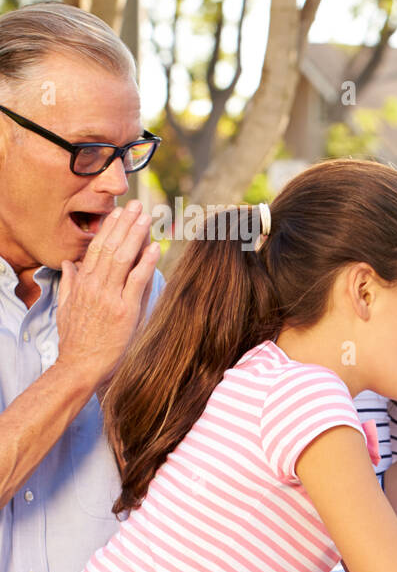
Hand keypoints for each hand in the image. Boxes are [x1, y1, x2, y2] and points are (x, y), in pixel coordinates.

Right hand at [55, 200, 158, 388]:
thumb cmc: (76, 341)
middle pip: (110, 247)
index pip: (96, 248)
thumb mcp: (66, 309)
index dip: (109, 228)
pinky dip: (146, 262)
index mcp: (83, 284)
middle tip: (137, 204)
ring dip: (136, 235)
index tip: (119, 212)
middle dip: (124, 223)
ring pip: (123, 258)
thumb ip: (70, 284)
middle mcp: (95, 286)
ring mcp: (110, 297)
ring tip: (147, 217)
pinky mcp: (125, 311)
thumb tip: (69, 263)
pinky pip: (137, 281)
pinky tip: (155, 247)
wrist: (80, 366)